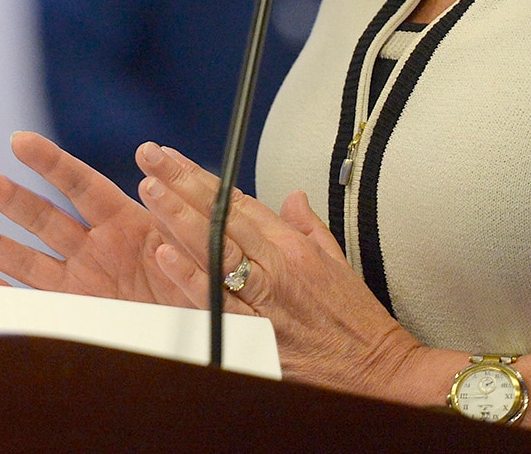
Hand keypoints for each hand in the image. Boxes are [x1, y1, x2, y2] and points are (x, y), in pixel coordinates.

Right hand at [0, 131, 196, 306]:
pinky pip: (40, 305)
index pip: (81, 184)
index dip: (51, 163)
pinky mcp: (82, 314)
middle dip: (10, 198)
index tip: (20, 141)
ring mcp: (85, 282)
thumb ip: (189, 220)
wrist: (218, 330)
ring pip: (31, 259)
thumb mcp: (207, 244)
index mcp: (127, 221)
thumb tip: (179, 188)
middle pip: (45, 217)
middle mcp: (98, 248)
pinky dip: (12, 297)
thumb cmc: (213, 281)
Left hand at [134, 143, 431, 399]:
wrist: (381, 375)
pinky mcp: (259, 336)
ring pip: (214, 250)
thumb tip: (292, 195)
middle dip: (179, 183)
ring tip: (149, 189)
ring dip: (177, 218)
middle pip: (220, 216)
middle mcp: (278, 267)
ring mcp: (266, 300)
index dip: (200, 177)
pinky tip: (165, 255)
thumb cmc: (358, 323)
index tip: (170, 156)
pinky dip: (191, 278)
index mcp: (293, 247)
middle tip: (149, 156)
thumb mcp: (338, 263)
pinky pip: (218, 302)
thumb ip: (308, 227)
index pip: (237, 202)